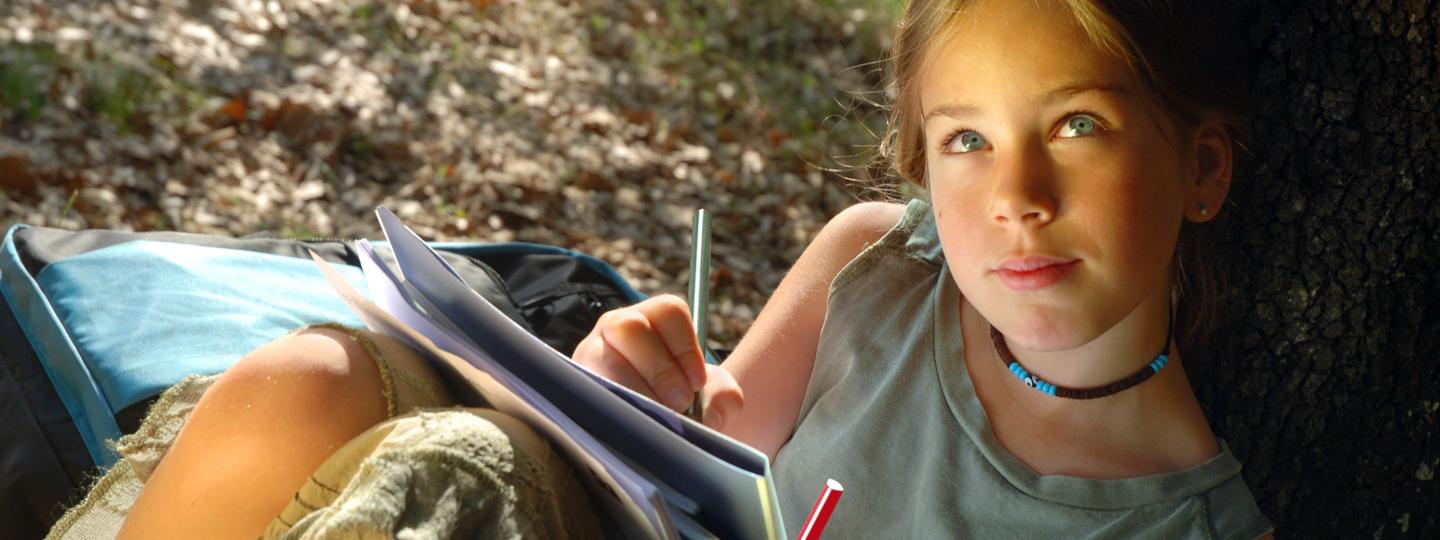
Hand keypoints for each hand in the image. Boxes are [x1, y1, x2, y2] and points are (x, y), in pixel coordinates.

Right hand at [572, 294, 743, 429]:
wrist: (654, 426)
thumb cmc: (683, 403)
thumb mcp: (711, 398)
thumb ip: (725, 396)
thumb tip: (718, 407)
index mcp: (653, 317)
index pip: (668, 311)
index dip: (686, 346)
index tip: (698, 381)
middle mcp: (617, 326)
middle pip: (630, 327)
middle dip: (660, 369)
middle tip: (679, 403)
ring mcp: (591, 352)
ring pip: (606, 359)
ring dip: (637, 392)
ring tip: (658, 418)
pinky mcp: (576, 383)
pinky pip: (588, 391)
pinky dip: (616, 410)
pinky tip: (634, 427)